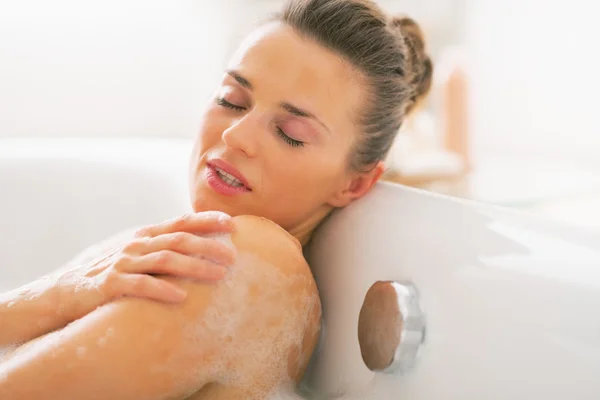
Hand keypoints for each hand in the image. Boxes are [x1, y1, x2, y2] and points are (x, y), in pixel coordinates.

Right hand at [55, 211, 235, 320]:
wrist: (62, 290)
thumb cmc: (107, 271)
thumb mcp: (135, 252)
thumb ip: (161, 245)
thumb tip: (196, 242)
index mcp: (145, 235)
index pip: (181, 222)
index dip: (207, 221)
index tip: (232, 224)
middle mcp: (136, 244)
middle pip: (179, 240)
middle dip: (209, 246)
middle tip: (234, 256)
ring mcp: (122, 263)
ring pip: (165, 261)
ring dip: (194, 267)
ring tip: (219, 276)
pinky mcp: (109, 285)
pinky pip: (139, 286)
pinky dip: (162, 290)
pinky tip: (182, 298)